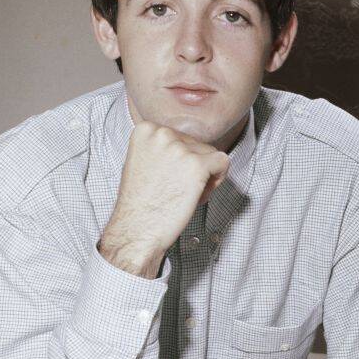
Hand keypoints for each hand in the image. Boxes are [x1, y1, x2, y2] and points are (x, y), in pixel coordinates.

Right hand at [108, 121, 230, 254]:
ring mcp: (179, 148)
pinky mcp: (197, 165)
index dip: (179, 160)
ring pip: (210, 154)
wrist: (136, 229)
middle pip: (196, 144)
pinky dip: (218, 179)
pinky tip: (200, 194)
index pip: (180, 137)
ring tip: (184, 194)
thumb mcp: (141, 162)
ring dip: (204, 176)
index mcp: (146, 129)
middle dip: (192, 167)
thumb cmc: (140, 203)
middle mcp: (162, 134)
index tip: (168, 177)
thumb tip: (183, 143)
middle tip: (176, 189)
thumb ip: (160, 148)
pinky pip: (223, 162)